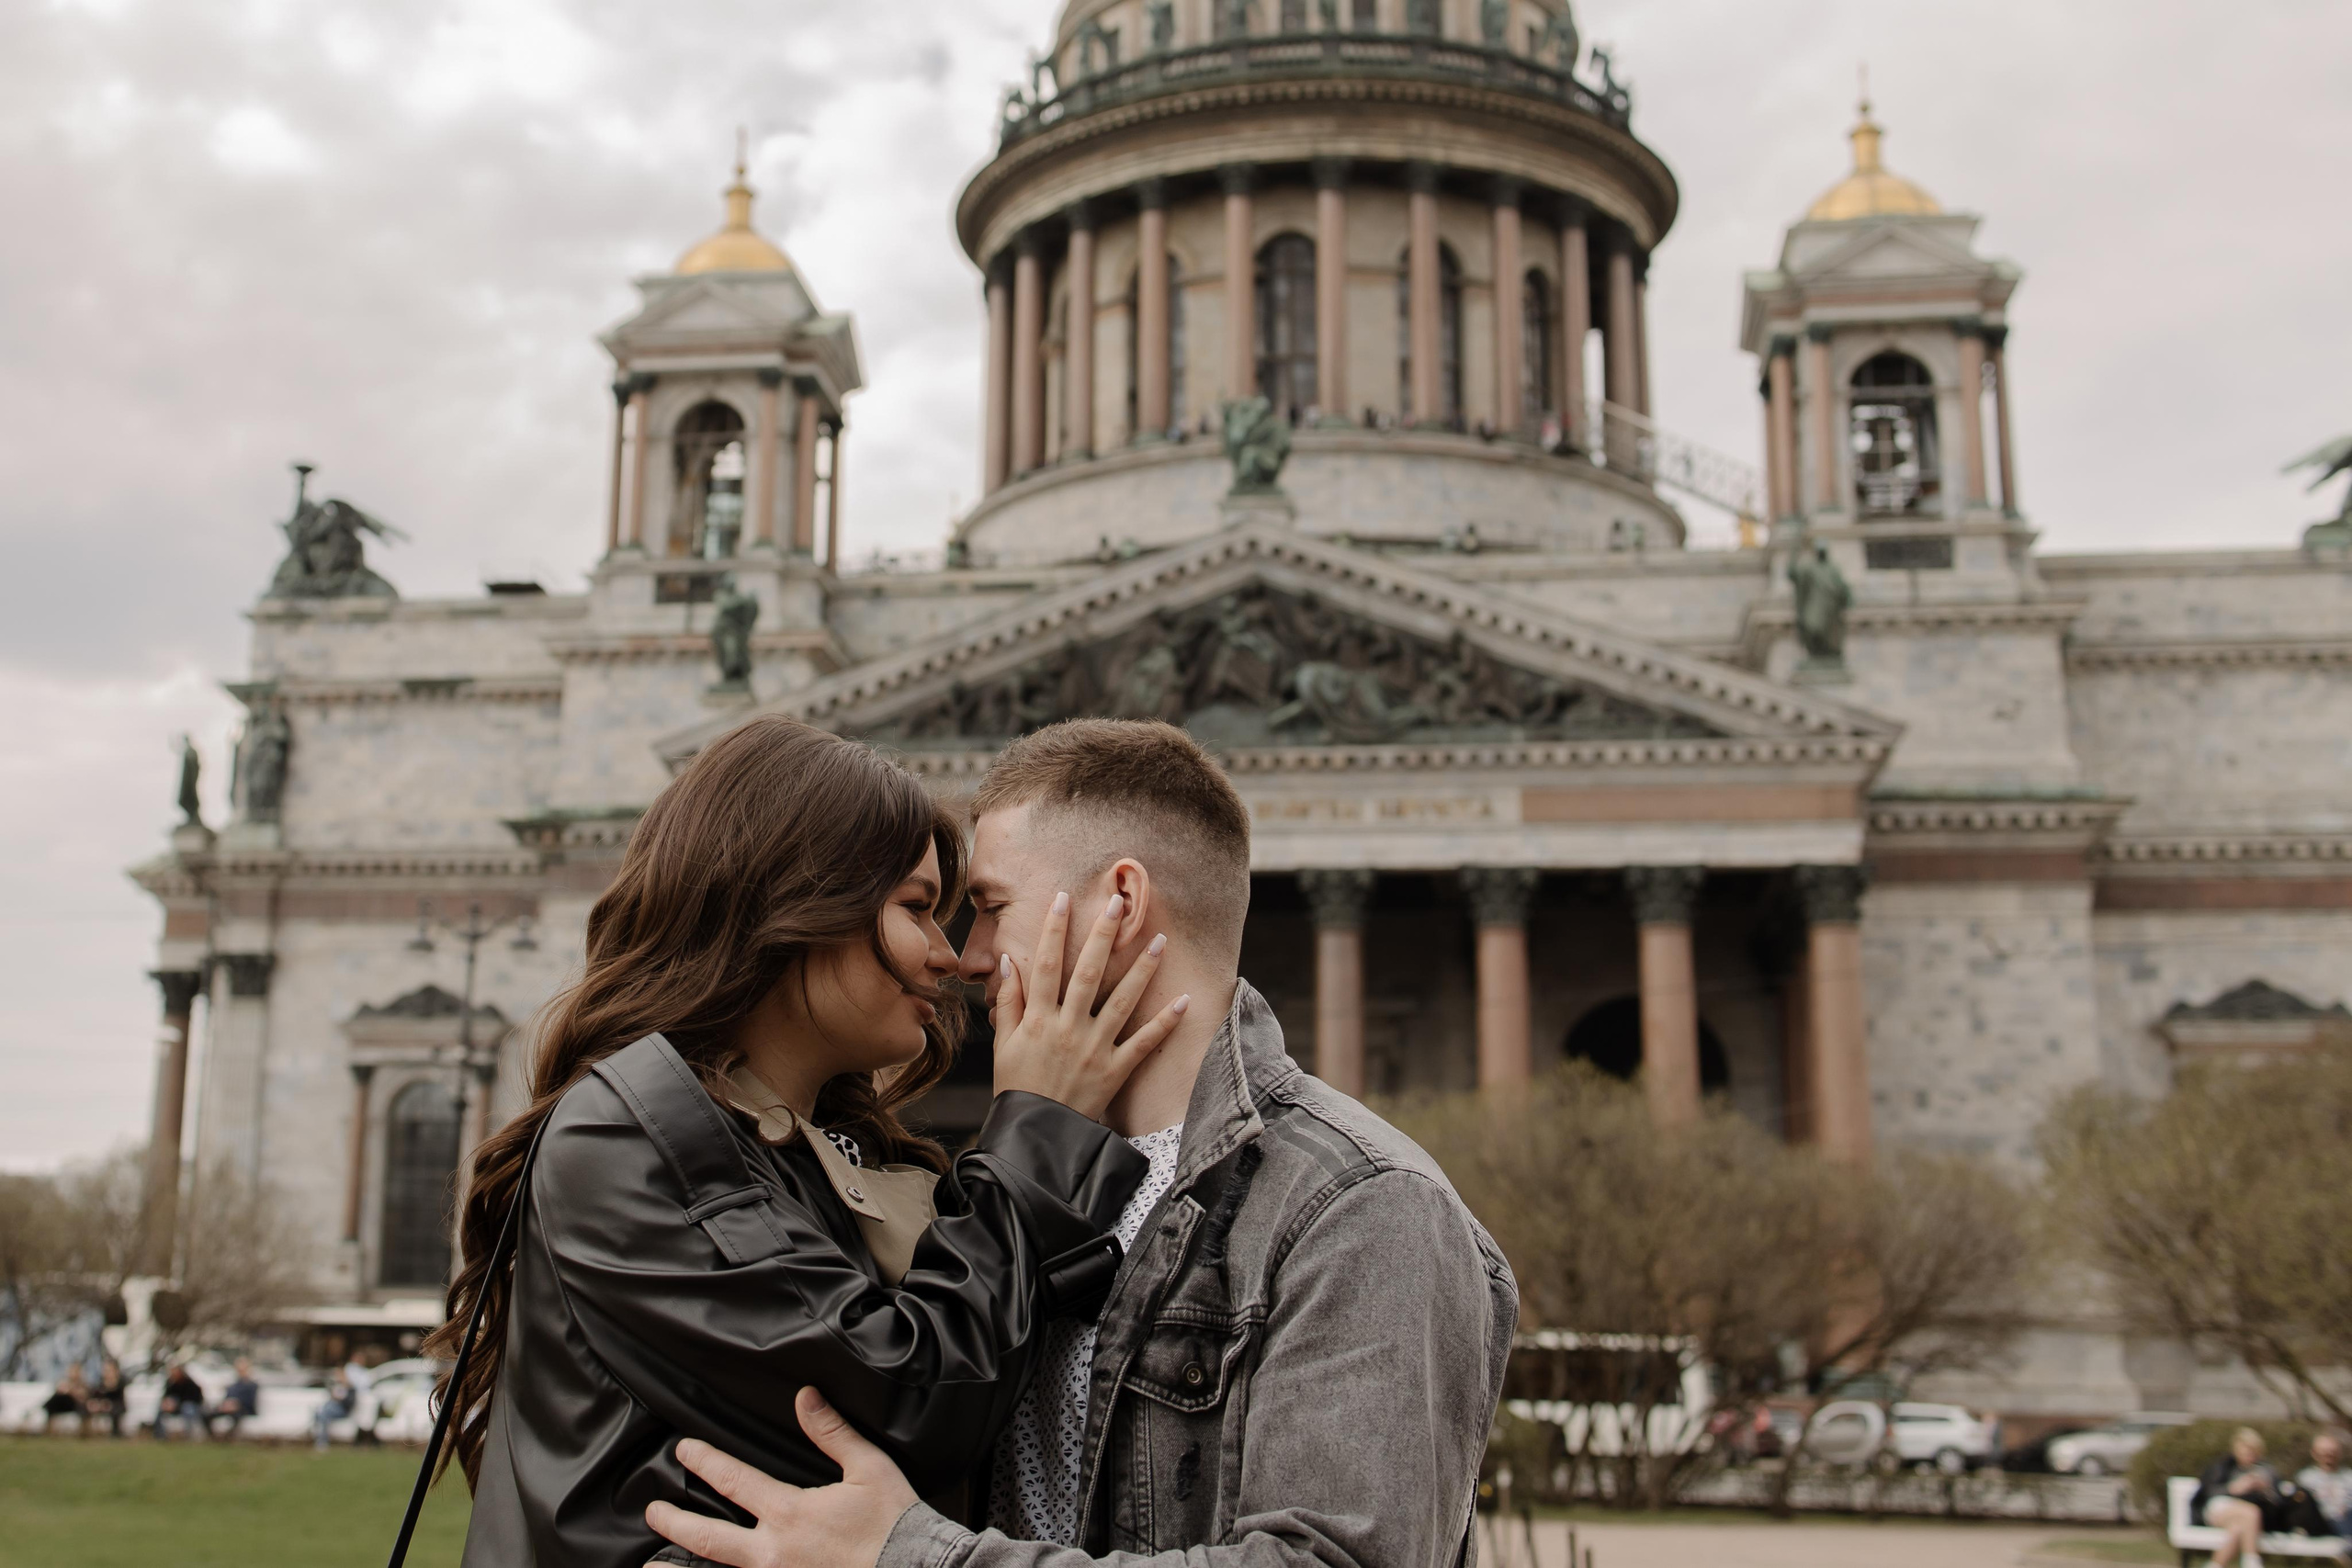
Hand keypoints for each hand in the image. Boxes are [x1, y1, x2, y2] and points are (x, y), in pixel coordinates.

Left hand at [645, 1388, 915, 1567]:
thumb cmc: (894, 1522)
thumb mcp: (868, 1467)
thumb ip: (831, 1432)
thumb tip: (805, 1398)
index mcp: (790, 1514)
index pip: (733, 1481)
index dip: (705, 1462)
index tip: (685, 1450)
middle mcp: (774, 1552)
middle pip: (708, 1537)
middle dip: (675, 1522)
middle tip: (653, 1512)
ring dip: (683, 1566)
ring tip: (656, 1566)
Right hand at [990, 890, 1188, 1120]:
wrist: (1036, 1134)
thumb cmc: (1017, 1087)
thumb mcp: (1004, 1045)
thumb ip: (1009, 1002)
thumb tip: (1008, 962)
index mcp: (1038, 1020)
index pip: (1045, 965)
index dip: (1053, 930)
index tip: (1063, 899)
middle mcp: (1068, 1029)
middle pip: (1087, 974)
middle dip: (1102, 936)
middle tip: (1117, 904)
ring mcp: (1094, 1049)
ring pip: (1122, 1001)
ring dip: (1142, 970)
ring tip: (1160, 940)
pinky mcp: (1115, 1070)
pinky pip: (1144, 1043)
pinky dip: (1165, 1023)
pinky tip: (1183, 1000)